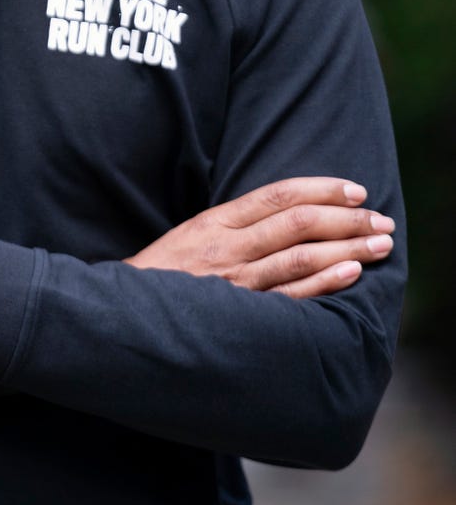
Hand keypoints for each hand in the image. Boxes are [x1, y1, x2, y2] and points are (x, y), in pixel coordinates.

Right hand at [126, 177, 393, 297]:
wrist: (123, 315)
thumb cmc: (163, 276)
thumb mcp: (192, 234)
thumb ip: (235, 224)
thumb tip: (289, 213)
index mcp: (216, 220)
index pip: (278, 195)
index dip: (322, 189)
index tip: (357, 192)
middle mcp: (227, 246)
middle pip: (297, 223)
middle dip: (346, 219)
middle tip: (381, 220)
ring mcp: (233, 281)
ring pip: (300, 258)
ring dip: (347, 248)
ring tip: (380, 244)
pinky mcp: (238, 314)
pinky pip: (287, 298)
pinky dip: (322, 283)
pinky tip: (350, 274)